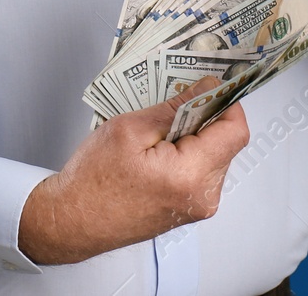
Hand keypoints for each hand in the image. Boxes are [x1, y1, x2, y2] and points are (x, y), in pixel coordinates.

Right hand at [17, 76, 249, 263]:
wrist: (72, 222)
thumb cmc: (92, 182)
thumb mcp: (130, 129)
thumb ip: (175, 107)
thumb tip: (206, 90)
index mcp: (190, 176)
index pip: (235, 130)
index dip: (226, 102)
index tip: (209, 87)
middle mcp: (202, 196)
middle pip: (226, 142)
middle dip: (205, 119)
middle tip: (173, 108)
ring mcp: (197, 207)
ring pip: (215, 155)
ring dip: (195, 136)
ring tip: (158, 134)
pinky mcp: (188, 209)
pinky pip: (202, 170)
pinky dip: (188, 153)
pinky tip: (159, 151)